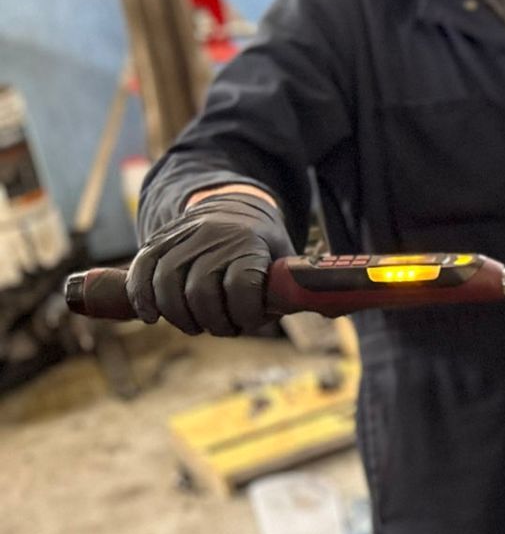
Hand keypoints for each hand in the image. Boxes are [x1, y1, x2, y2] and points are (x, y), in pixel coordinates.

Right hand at [127, 192, 293, 335]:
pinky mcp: (158, 240)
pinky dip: (143, 297)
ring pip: (167, 283)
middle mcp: (213, 236)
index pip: (242, 286)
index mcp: (250, 242)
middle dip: (212, 321)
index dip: (246, 314)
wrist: (233, 204)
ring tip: (194, 327)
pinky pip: (142, 269)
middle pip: (201, 290)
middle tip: (222, 329)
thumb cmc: (263, 244)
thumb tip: (332, 312)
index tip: (250, 323)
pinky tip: (151, 317)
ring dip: (178, 316)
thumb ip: (295, 286)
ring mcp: (182, 236)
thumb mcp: (286, 258)